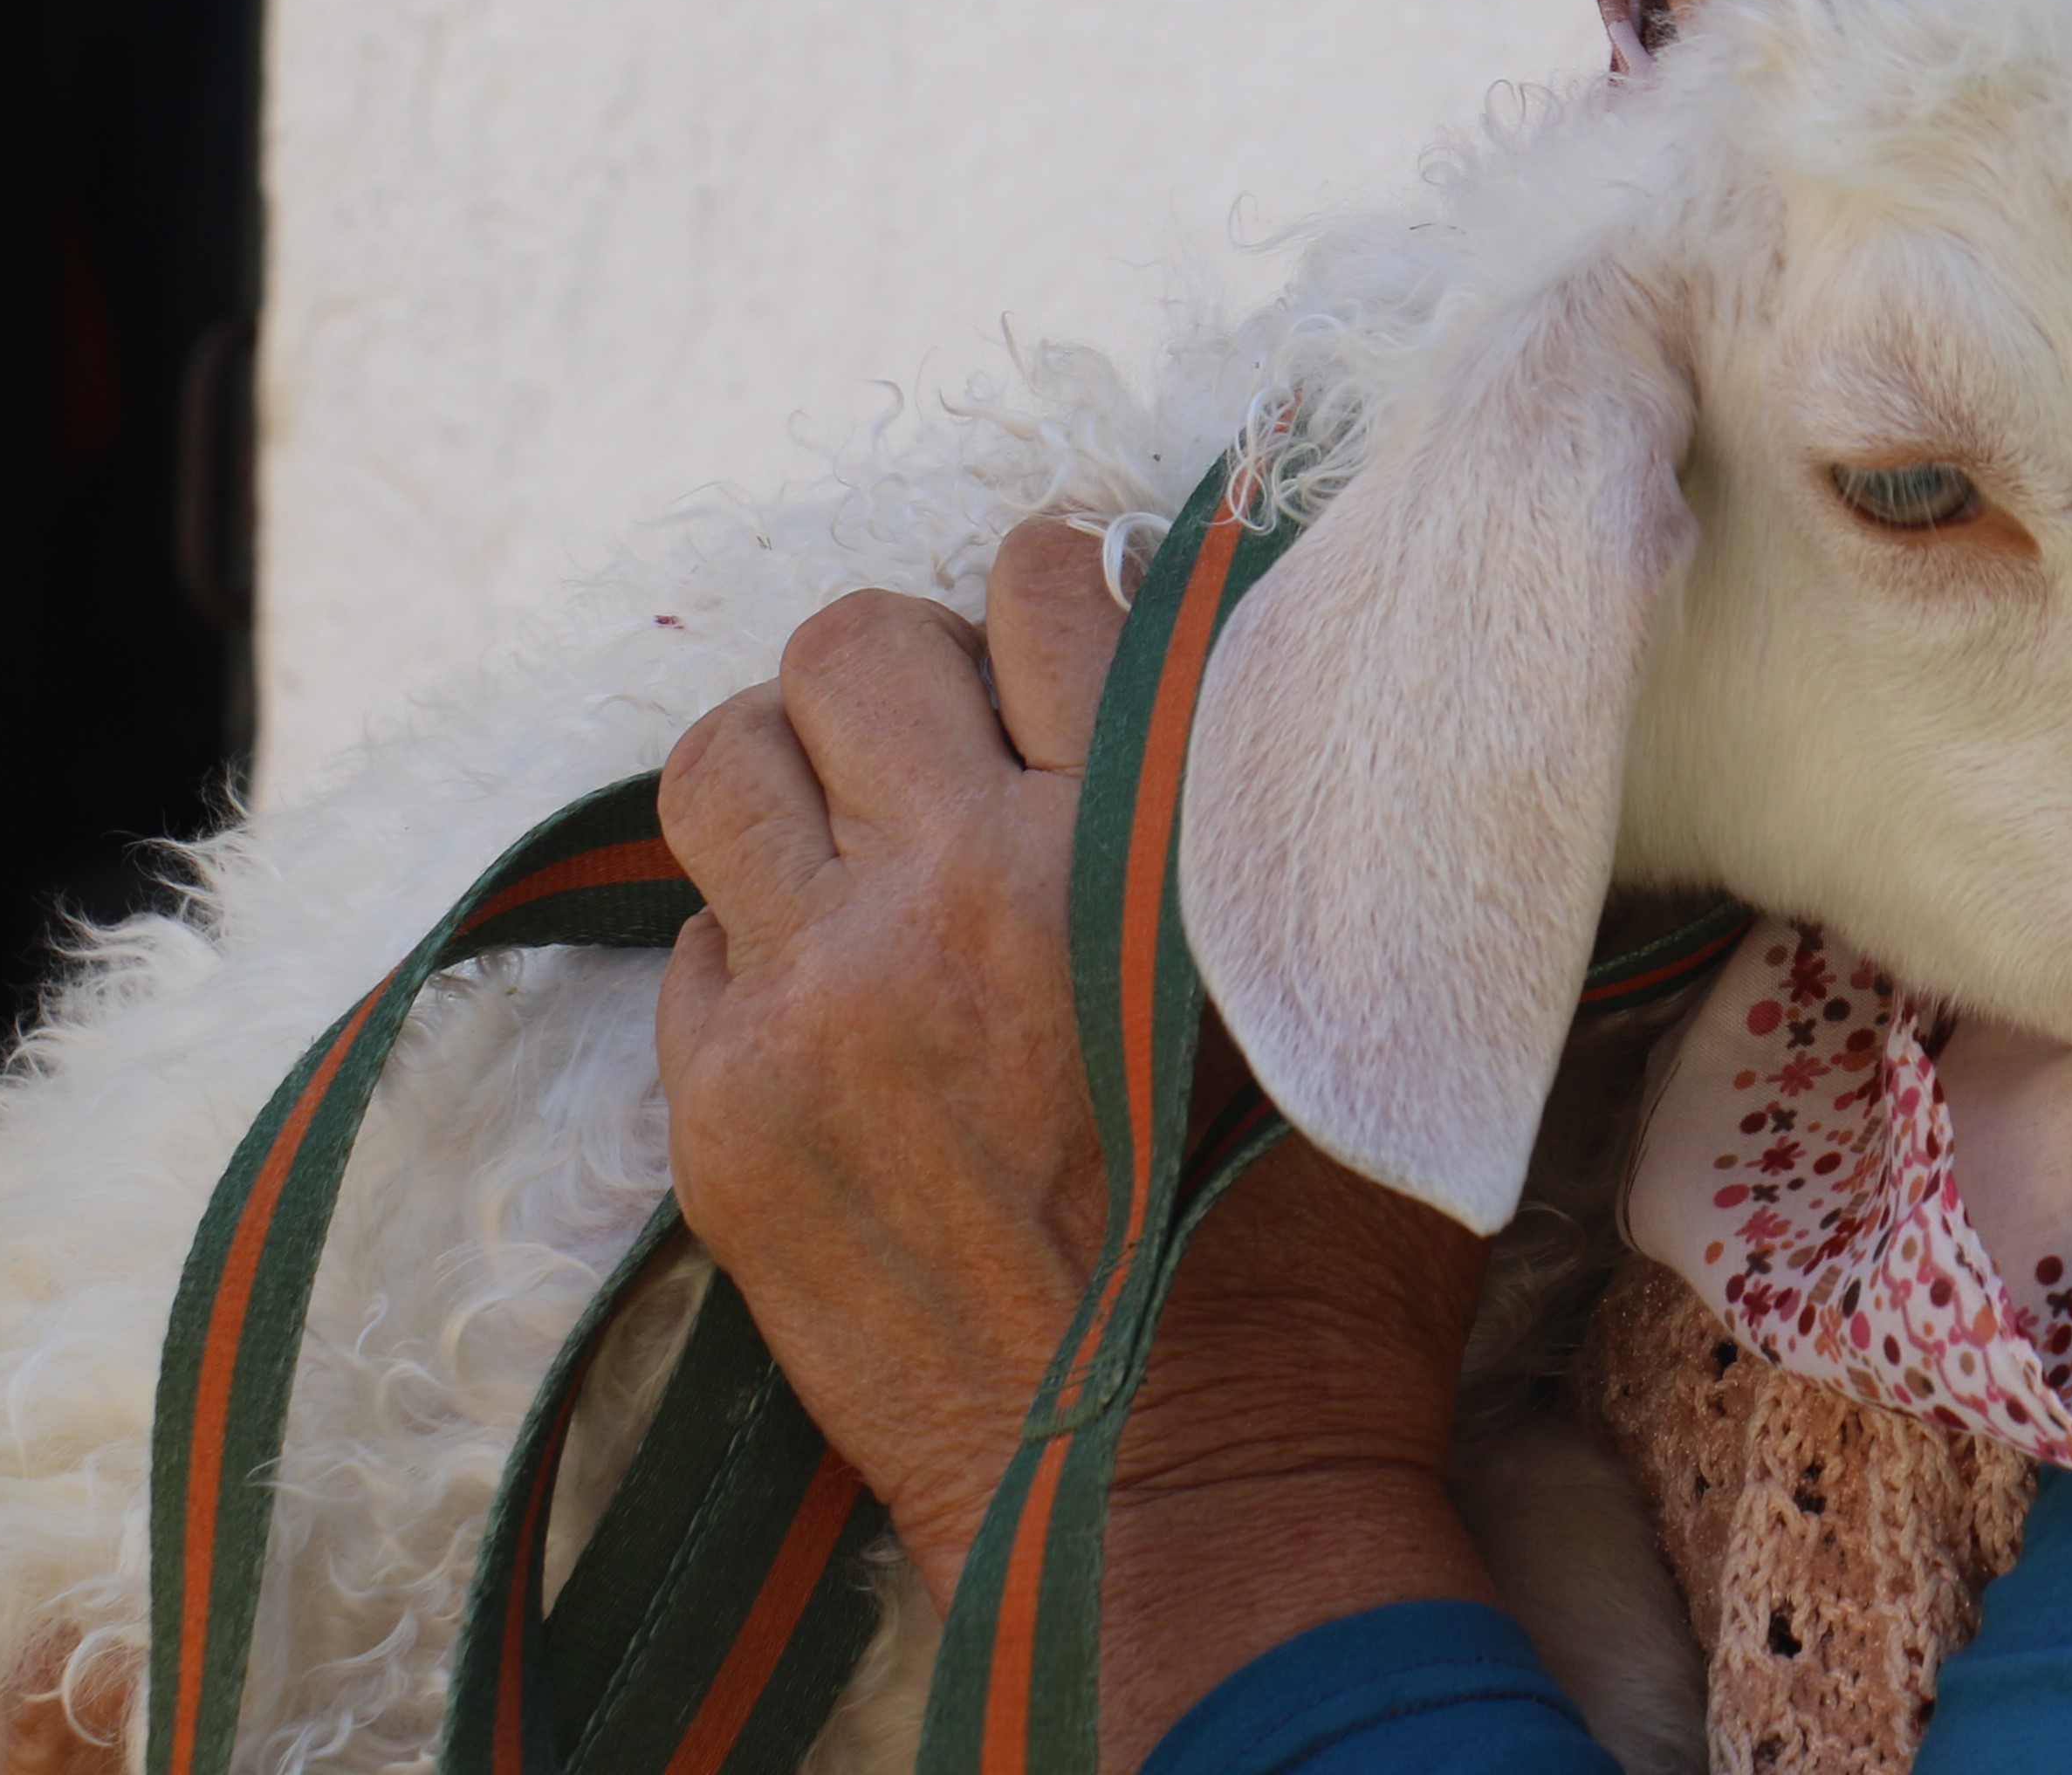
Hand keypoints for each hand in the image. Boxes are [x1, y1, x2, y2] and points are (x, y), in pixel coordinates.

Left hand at [657, 518, 1498, 1757]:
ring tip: (854, 840)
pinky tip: (841, 1012)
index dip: (1061, 580)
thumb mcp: (1380, 991)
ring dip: (790, 774)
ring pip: (723, 760)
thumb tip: (1265, 658)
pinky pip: (691, 942)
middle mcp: (966, 889)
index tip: (1072, 626)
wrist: (1188, 1490)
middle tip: (955, 746)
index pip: (1049, 581)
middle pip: (853, 641)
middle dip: (906, 671)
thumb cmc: (1325, 1253)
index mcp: (1144, 838)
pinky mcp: (725, 1118)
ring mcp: (823, 1002)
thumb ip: (1309, 814)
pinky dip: (759, 949)